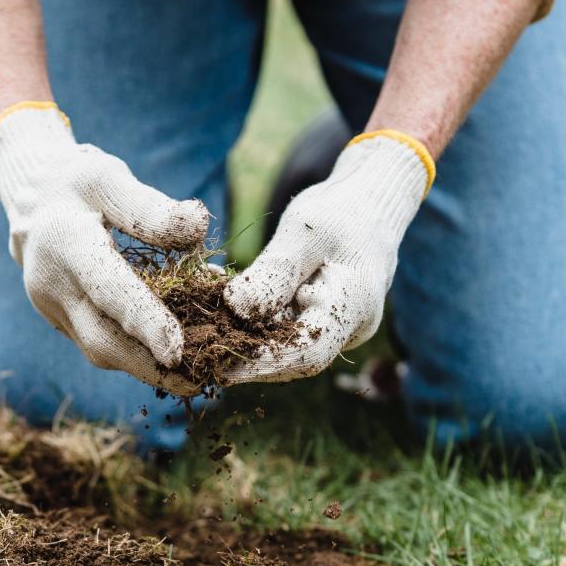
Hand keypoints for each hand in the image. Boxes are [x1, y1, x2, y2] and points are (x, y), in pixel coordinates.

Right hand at [0, 102, 210, 393]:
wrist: (28, 197)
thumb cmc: (75, 181)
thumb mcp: (109, 177)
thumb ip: (151, 207)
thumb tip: (198, 227)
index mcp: (64, 241)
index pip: (107, 290)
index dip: (143, 323)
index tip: (178, 351)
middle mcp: (51, 284)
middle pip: (100, 339)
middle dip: (148, 366)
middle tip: (198, 380)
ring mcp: (50, 308)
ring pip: (98, 350)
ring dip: (144, 366)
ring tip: (192, 372)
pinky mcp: (58, 320)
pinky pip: (96, 342)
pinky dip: (132, 352)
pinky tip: (166, 353)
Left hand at [222, 131, 433, 383]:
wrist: (369, 199)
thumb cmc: (342, 209)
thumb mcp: (305, 232)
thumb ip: (274, 272)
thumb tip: (235, 309)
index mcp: (354, 306)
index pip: (306, 354)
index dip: (262, 366)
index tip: (219, 366)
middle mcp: (348, 327)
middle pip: (292, 356)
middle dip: (244, 353)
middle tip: (196, 347)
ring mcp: (334, 325)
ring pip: (283, 342)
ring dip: (242, 334)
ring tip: (200, 320)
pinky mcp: (317, 317)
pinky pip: (282, 325)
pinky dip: (250, 317)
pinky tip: (217, 298)